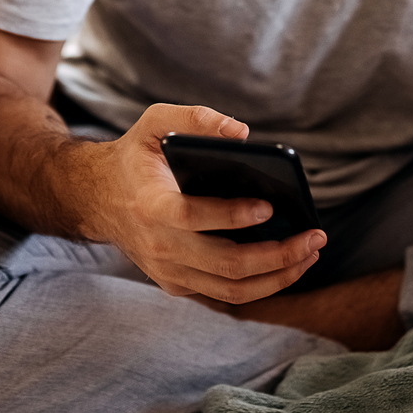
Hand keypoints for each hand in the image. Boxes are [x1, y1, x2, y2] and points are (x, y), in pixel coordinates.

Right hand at [70, 103, 325, 303]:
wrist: (98, 198)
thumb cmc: (135, 157)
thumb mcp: (153, 123)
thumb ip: (195, 118)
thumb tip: (242, 133)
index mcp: (150, 205)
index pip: (192, 218)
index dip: (232, 216)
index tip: (269, 206)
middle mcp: (159, 247)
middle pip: (226, 264)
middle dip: (277, 255)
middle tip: (314, 236)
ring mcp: (168, 272)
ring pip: (232, 289)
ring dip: (278, 276)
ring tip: (310, 253)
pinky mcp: (177, 284)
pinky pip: (225, 294)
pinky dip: (262, 284)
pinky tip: (289, 263)